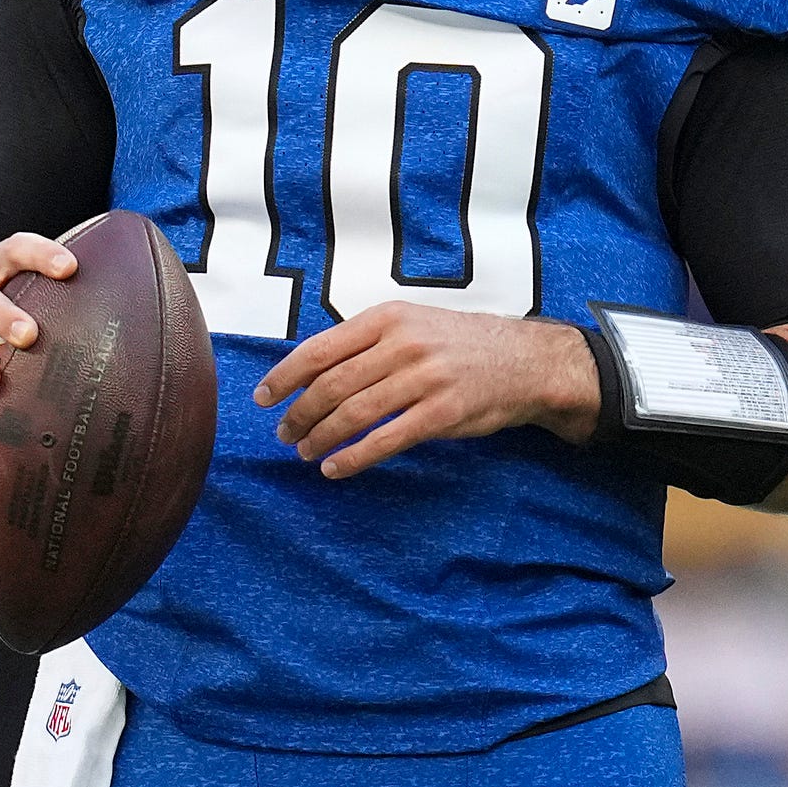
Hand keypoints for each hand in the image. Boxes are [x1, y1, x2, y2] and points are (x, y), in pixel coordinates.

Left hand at [254, 302, 601, 478]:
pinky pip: (386, 440)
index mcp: (387, 318)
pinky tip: (335, 468)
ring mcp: (424, 379)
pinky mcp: (442, 413)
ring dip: (321, 437)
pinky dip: (354, 457)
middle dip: (299, 414)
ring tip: (305, 452)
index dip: (284, 376)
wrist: (524, 360)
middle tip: (284, 434)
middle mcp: (402, 344)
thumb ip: (366, 343)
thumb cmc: (458, 344)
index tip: (263, 398)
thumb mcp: (411, 324)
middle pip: (332, 386)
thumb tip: (311, 372)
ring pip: (354, 413)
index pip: (320, 349)